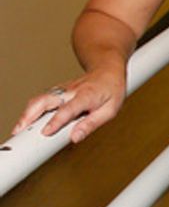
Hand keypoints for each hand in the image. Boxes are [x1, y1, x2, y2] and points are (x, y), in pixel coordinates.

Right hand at [10, 64, 126, 144]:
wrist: (108, 68)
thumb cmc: (111, 90)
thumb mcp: (110, 110)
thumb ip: (92, 124)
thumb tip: (76, 138)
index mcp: (86, 96)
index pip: (68, 109)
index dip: (56, 121)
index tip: (46, 132)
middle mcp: (70, 92)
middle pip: (45, 100)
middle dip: (31, 114)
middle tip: (21, 129)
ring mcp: (62, 91)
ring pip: (40, 99)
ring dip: (27, 113)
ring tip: (19, 128)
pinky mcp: (57, 92)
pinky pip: (42, 100)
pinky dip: (31, 110)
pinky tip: (27, 121)